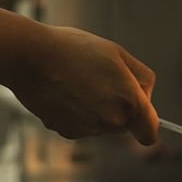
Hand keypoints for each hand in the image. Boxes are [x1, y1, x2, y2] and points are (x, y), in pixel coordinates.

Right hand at [11, 26, 158, 144]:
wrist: (31, 58)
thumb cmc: (74, 49)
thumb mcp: (118, 53)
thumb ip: (141, 77)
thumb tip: (146, 95)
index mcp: (129, 102)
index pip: (150, 132)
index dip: (148, 122)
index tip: (141, 109)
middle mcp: (110, 122)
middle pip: (126, 126)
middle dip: (121, 107)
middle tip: (103, 79)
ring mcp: (87, 130)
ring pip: (103, 125)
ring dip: (98, 109)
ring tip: (80, 81)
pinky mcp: (66, 132)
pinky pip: (82, 125)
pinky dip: (78, 113)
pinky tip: (66, 91)